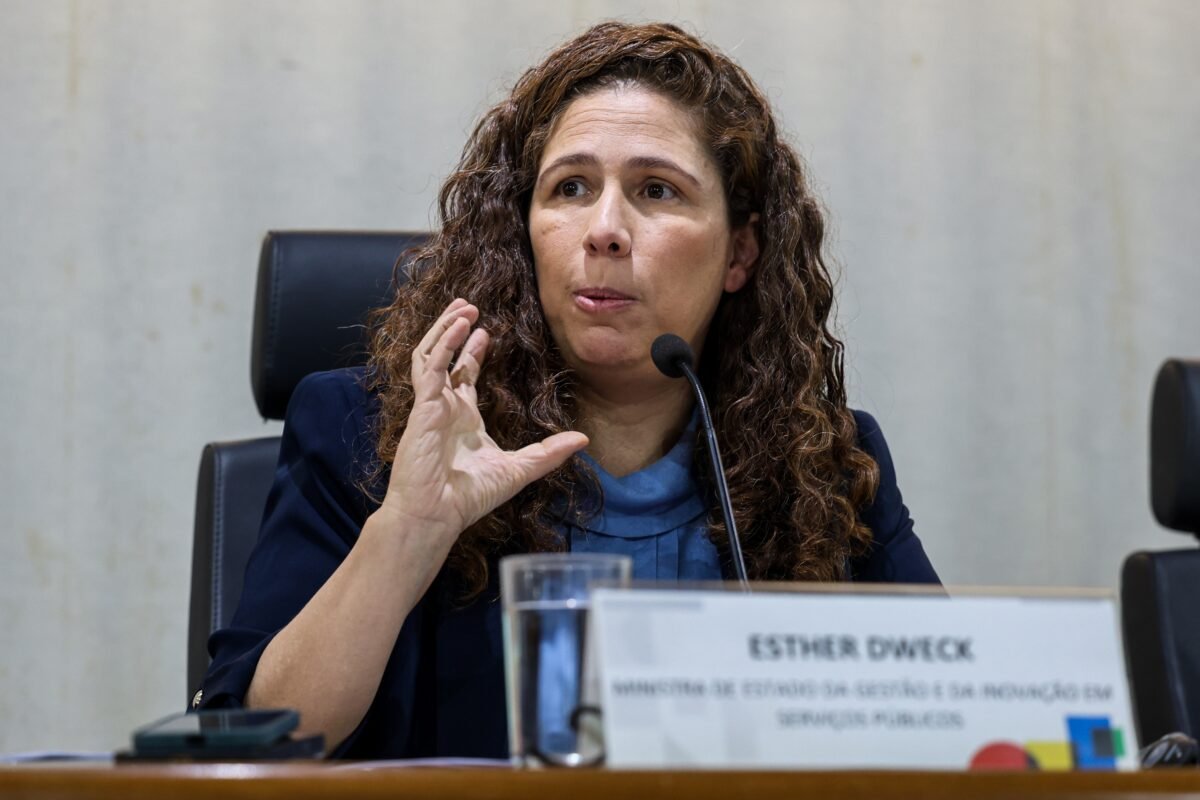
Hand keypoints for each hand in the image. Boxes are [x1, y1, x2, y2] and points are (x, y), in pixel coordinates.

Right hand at [377, 299, 587, 549]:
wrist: (436, 514)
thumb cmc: (470, 497)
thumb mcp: (520, 470)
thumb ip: (549, 452)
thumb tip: (583, 438)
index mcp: (463, 418)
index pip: (464, 374)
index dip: (472, 350)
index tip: (486, 331)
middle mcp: (445, 406)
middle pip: (445, 356)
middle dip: (455, 329)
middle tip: (470, 306)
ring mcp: (431, 404)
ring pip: (431, 353)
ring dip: (445, 327)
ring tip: (463, 306)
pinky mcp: (423, 405)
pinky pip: (429, 365)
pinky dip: (442, 342)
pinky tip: (458, 325)